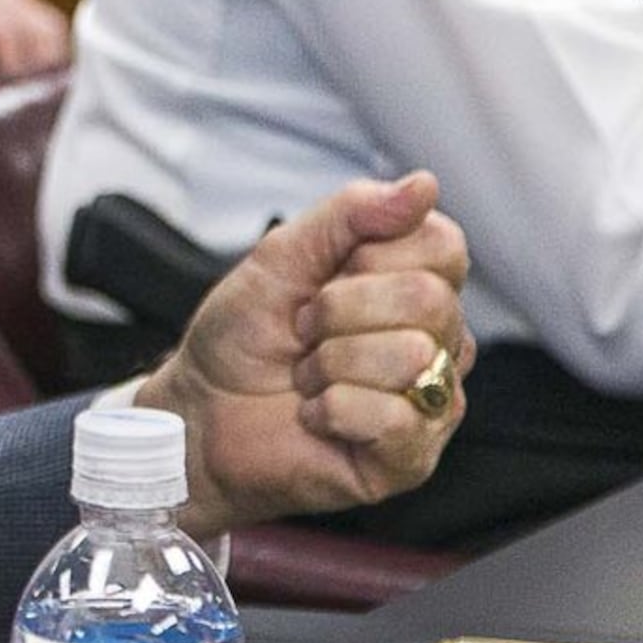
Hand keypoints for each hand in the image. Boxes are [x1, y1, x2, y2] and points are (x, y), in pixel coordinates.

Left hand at [135, 173, 471, 526]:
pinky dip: (334, 410)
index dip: (371, 257)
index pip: (443, 245)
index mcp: (414, 285)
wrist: (199, 412)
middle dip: (339, 311)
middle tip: (306, 332)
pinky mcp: (410, 458)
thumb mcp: (283, 256)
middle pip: (429, 299)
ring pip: (414, 357)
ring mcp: (430, 403)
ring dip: (332, 363)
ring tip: (309, 376)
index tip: (324, 279)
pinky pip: (396, 419)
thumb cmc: (242, 337)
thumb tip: (424, 184)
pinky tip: (317, 416)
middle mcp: (437, 342)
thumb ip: (351, 214)